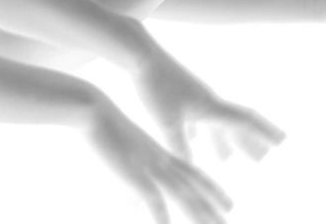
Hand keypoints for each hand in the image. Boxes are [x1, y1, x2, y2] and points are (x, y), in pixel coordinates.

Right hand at [88, 94, 233, 223]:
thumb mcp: (124, 159)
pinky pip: (154, 200)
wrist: (97, 111)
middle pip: (194, 185)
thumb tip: (134, 206)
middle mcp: (162, 160)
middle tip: (229, 218)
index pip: (194, 174)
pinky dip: (162, 217)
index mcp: (162, 154)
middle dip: (213, 204)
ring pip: (182, 193)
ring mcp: (151, 166)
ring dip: (199, 213)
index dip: (212, 189)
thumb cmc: (106, 134)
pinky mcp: (137, 172)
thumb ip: (131, 183)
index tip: (227, 203)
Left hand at [134, 40, 285, 165]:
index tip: (282, 141)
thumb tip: (191, 172)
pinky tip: (192, 140)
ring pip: (214, 124)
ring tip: (226, 160)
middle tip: (261, 159)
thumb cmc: (156, 87)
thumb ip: (180, 147)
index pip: (244, 121)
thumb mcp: (166, 122)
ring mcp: (194, 98)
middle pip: (233, 125)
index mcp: (210, 107)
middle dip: (248, 143)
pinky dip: (199, 134)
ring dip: (223, 141)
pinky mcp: (179, 96)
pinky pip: (196, 120)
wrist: (142, 57)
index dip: (264, 132)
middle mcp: (207, 101)